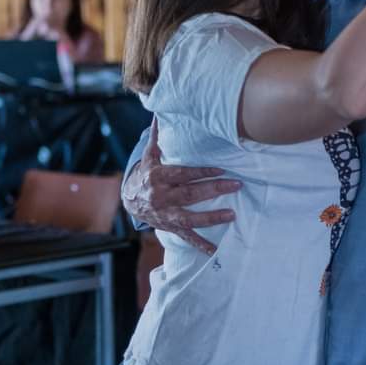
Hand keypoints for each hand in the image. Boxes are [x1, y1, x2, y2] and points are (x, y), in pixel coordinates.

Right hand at [122, 120, 240, 254]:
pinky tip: (214, 250)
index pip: (184, 173)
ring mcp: (166, 214)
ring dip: (211, 217)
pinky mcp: (170, 227)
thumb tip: (158, 113)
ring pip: (190, 217)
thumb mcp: (149, 156)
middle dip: (214, 189)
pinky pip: (186, 237)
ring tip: (232, 215)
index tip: (221, 169)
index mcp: (158, 177)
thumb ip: (157, 137)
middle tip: (236, 185)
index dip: (202, 172)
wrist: (129, 200)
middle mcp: (162, 197)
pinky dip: (200, 244)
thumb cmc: (145, 175)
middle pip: (191, 194)